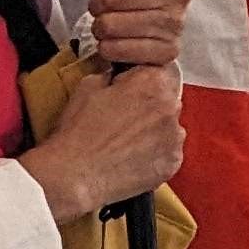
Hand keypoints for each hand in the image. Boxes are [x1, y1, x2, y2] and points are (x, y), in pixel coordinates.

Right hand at [23, 60, 183, 226]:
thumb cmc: (78, 134)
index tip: (129, 91)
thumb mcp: (88, 86)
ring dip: (154, 131)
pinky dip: (155, 155)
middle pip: (166, 99)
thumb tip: (117, 74)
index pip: (157, 71)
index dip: (138, 82)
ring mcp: (174, 137)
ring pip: (169, 127)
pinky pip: (169, 153)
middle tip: (123, 120)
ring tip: (125, 142)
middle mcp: (170, 107)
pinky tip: (131, 158)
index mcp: (153, 82)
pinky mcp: (172, 163)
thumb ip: (113, 74)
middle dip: (148, 106)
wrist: (73, 176)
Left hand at [83, 0, 187, 70]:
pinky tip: (117, 42)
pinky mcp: (165, 52)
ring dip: (100, 26)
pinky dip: (108, 47)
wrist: (161, 31)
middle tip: (104, 5)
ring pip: (109, 24)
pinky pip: (116, 49)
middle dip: (99, 1)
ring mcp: (174, 24)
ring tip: (110, 24)